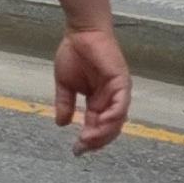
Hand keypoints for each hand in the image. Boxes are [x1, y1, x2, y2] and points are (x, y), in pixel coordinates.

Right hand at [54, 25, 131, 153]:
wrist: (81, 32)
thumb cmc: (74, 53)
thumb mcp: (64, 84)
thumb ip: (65, 104)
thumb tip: (61, 123)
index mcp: (99, 101)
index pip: (97, 126)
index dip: (88, 139)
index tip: (76, 150)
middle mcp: (112, 99)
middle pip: (109, 128)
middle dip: (96, 140)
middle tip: (81, 148)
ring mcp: (119, 92)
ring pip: (117, 120)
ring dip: (104, 132)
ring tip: (88, 139)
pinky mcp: (122, 82)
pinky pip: (121, 105)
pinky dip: (113, 116)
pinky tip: (101, 124)